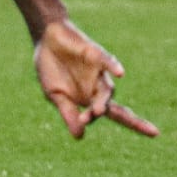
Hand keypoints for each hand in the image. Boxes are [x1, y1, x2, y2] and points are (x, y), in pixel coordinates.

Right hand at [34, 20, 157, 139]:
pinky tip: (120, 73)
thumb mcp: (56, 95)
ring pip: (107, 90)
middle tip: (128, 128)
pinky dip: (113, 66)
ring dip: (102, 101)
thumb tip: (79, 136)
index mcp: (91, 100)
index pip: (114, 117)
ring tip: (96, 111)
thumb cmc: (52, 69)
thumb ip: (68, 112)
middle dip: (130, 120)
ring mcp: (98, 72)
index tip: (83, 124)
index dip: (119, 125)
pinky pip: (107, 62)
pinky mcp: (95, 54)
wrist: (46, 40)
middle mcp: (98, 88)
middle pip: (115, 108)